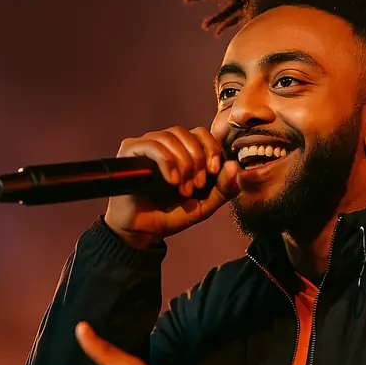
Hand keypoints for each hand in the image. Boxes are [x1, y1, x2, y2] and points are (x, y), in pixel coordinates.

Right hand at [104, 126, 239, 248]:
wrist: (144, 231)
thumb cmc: (172, 214)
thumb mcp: (205, 204)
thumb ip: (224, 187)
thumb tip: (235, 165)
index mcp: (184, 151)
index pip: (202, 133)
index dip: (211, 148)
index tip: (213, 171)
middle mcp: (165, 143)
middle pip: (188, 133)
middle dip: (198, 159)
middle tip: (196, 185)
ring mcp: (147, 145)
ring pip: (171, 137)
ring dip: (183, 163)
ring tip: (182, 188)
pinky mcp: (130, 150)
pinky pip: (153, 145)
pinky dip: (167, 162)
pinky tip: (172, 181)